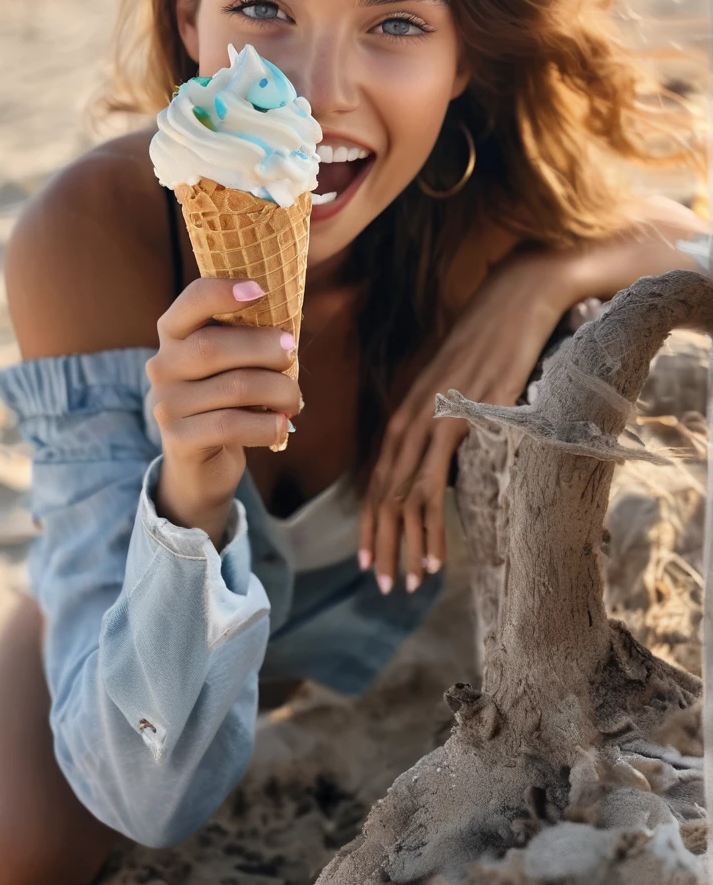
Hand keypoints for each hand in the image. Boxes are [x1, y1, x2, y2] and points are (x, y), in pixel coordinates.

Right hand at [146, 278, 300, 545]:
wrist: (201, 463)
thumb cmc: (227, 401)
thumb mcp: (232, 365)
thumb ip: (248, 341)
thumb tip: (288, 332)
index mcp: (175, 335)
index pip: (191, 302)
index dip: (222, 291)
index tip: (260, 290)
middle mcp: (163, 365)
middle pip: (214, 347)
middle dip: (264, 348)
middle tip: (292, 354)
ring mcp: (167, 403)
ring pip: (233, 388)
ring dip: (277, 391)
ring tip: (293, 399)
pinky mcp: (178, 439)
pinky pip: (231, 425)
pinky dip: (266, 426)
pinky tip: (281, 427)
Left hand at [358, 249, 575, 592]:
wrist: (517, 299)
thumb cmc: (494, 340)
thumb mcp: (463, 384)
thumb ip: (449, 419)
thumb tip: (451, 456)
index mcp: (407, 409)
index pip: (378, 476)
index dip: (370, 520)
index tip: (368, 556)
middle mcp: (409, 417)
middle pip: (382, 493)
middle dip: (380, 543)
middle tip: (380, 584)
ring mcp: (430, 419)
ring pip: (402, 497)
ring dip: (402, 545)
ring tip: (403, 584)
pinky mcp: (456, 421)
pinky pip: (433, 486)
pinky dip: (428, 526)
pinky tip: (433, 557)